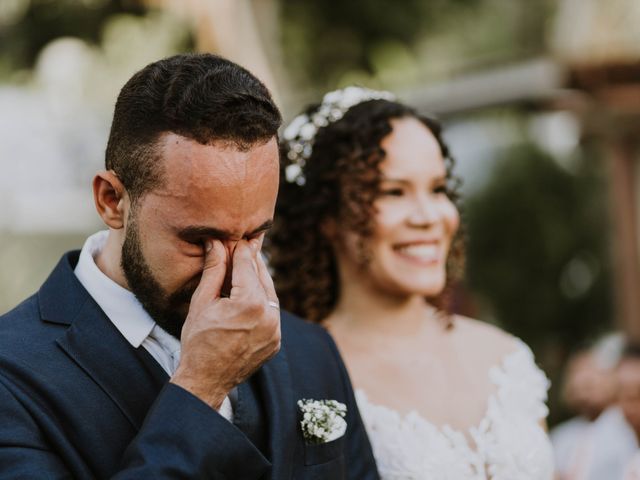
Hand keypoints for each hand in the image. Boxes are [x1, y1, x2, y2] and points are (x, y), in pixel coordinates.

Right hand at [170, 238, 280, 408]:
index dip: (241, 249)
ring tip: (249, 265)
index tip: (239, 236)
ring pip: (270, 294)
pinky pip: (272, 313)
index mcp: (250, 304)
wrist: (205, 380)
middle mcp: (269, 316)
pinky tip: (252, 292)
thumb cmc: (197, 341)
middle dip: (253, 260)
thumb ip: (214, 270)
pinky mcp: (276, 341)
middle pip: (262, 277)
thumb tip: (216, 242)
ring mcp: (275, 330)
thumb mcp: (202, 302)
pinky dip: (263, 300)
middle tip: (248, 243)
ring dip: (259, 279)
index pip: (247, 266)